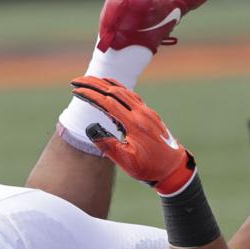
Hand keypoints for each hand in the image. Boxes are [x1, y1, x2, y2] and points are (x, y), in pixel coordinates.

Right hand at [70, 76, 195, 193]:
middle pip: (114, 90)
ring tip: (89, 81)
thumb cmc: (149, 167)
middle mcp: (141, 112)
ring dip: (105, 83)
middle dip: (94, 84)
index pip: (108, 102)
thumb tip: (90, 127)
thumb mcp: (126, 161)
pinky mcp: (149, 113)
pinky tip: (111, 88)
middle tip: (76, 80)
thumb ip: (108, 145)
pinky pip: (131, 95)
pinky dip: (118, 88)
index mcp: (134, 123)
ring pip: (124, 90)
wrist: (174, 168)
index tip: (75, 91)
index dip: (90, 95)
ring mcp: (147, 111)